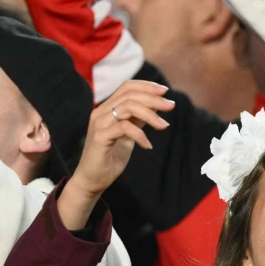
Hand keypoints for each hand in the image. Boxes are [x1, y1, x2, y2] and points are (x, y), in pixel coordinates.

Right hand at [58, 81, 173, 229]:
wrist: (93, 180)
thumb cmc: (111, 157)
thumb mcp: (129, 135)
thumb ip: (138, 119)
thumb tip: (156, 106)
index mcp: (107, 108)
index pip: (127, 87)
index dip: (146, 86)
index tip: (164, 91)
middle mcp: (101, 112)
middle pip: (130, 95)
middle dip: (154, 99)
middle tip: (171, 106)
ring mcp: (99, 123)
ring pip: (128, 107)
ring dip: (150, 115)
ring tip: (164, 126)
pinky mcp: (100, 137)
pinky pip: (124, 128)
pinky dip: (140, 134)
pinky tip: (147, 145)